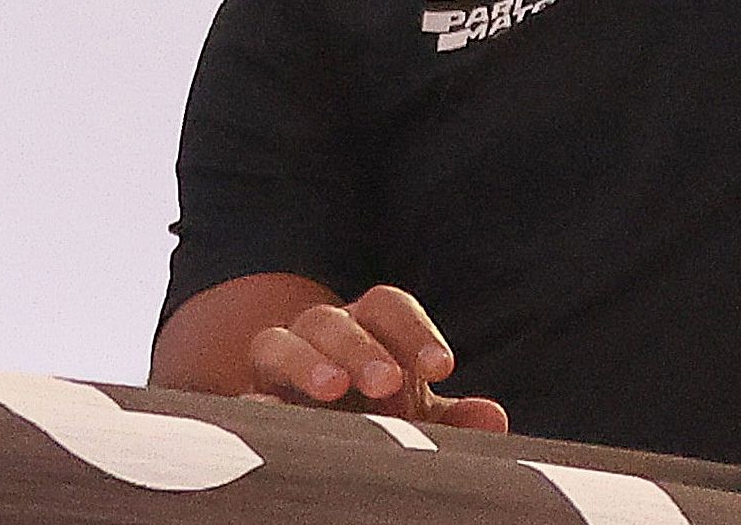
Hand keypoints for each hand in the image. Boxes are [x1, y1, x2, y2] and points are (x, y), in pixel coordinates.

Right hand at [239, 284, 506, 431]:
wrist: (320, 433)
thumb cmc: (382, 416)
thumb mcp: (421, 418)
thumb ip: (455, 418)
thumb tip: (493, 416)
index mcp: (369, 328)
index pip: (388, 307)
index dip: (414, 331)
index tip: (443, 367)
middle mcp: (322, 335)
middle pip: (333, 320)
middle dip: (360, 347)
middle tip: (387, 382)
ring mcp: (280, 365)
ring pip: (279, 342)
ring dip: (306, 361)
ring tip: (333, 390)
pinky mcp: (252, 399)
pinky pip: (247, 390)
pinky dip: (258, 399)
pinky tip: (273, 412)